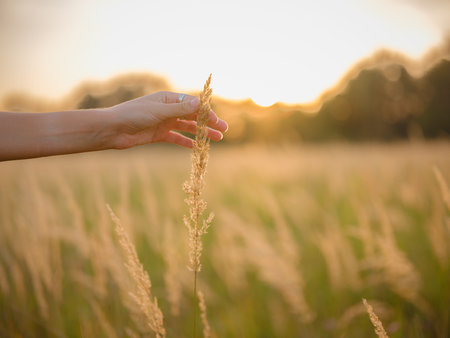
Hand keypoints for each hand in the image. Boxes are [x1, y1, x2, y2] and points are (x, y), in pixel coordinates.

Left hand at [107, 91, 227, 148]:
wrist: (113, 129)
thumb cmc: (133, 115)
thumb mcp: (159, 111)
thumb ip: (179, 109)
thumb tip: (200, 104)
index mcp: (168, 99)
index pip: (193, 104)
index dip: (207, 112)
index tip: (218, 120)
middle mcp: (168, 109)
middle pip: (193, 115)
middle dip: (209, 122)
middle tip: (224, 130)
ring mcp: (164, 122)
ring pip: (188, 127)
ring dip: (202, 132)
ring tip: (217, 139)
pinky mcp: (159, 134)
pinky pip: (177, 138)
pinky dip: (187, 142)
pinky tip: (197, 147)